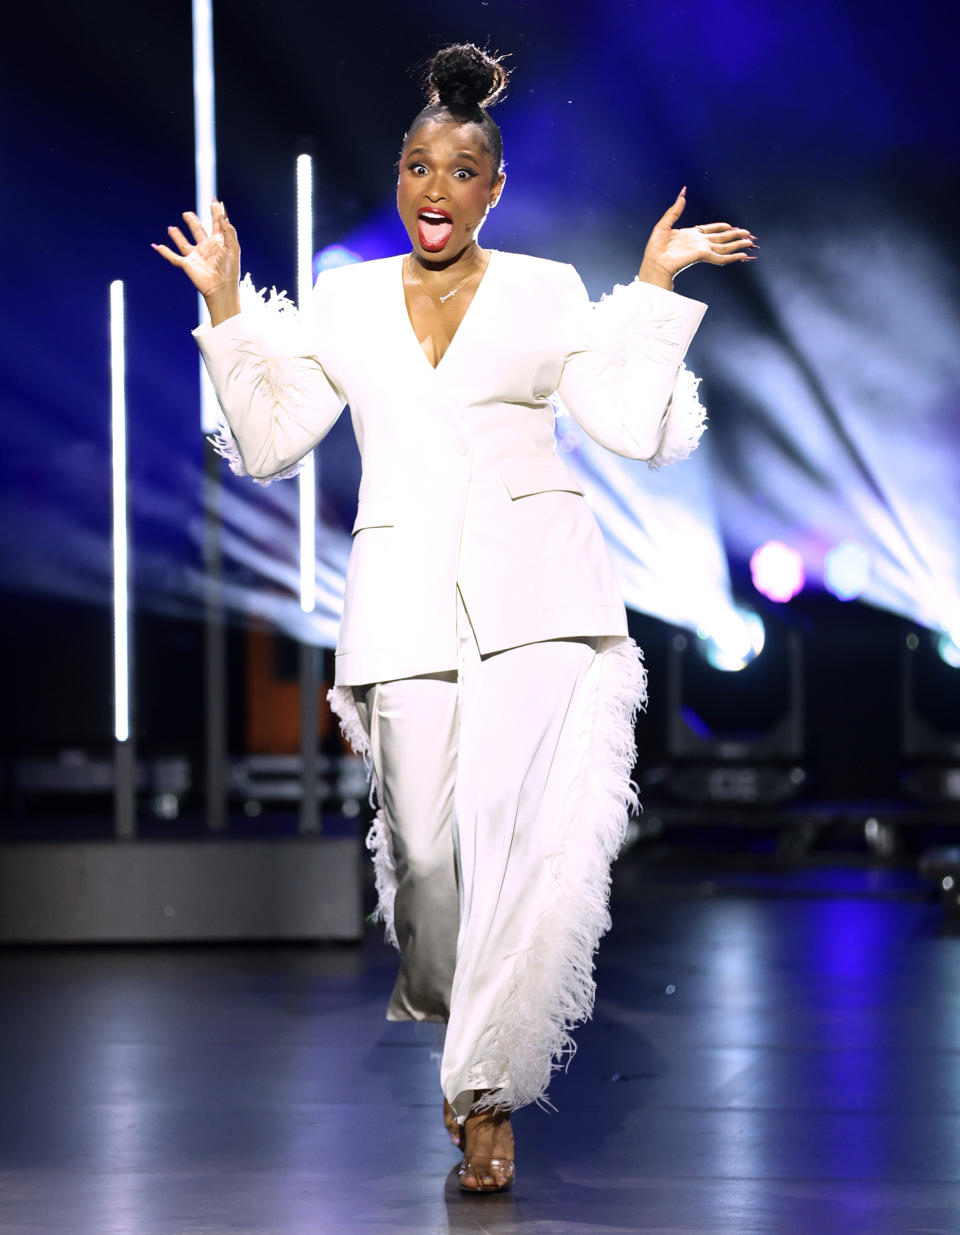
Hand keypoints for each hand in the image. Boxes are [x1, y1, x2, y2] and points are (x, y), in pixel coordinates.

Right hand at [152, 200, 239, 301]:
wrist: (221, 288)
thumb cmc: (230, 270)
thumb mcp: (233, 248)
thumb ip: (228, 231)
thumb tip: (222, 216)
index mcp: (219, 243)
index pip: (217, 224)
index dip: (216, 212)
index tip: (215, 201)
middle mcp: (206, 248)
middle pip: (198, 231)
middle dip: (192, 222)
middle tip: (187, 213)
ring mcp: (196, 256)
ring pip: (184, 243)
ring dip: (177, 236)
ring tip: (171, 228)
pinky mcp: (187, 264)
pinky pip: (173, 257)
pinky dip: (164, 252)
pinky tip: (157, 246)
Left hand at [639, 189, 757, 286]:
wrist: (654, 262)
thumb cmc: (655, 248)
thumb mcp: (664, 224)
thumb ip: (675, 210)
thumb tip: (683, 193)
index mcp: (691, 235)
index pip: (711, 230)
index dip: (722, 227)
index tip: (732, 226)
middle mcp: (699, 242)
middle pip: (722, 238)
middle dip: (736, 236)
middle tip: (749, 235)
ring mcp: (702, 249)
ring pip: (725, 247)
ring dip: (738, 245)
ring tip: (751, 244)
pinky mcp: (702, 255)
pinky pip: (721, 257)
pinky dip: (732, 257)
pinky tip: (743, 255)